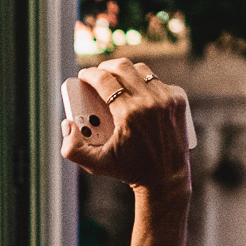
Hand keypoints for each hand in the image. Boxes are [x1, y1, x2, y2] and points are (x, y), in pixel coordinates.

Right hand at [59, 57, 191, 191]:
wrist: (165, 178)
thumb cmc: (129, 170)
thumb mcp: (95, 164)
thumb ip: (72, 148)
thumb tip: (68, 124)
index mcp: (129, 113)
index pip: (104, 79)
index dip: (89, 74)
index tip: (83, 76)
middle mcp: (150, 101)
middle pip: (122, 67)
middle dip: (105, 68)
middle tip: (98, 75)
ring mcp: (166, 98)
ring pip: (140, 70)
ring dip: (125, 72)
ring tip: (116, 82)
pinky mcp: (177, 99)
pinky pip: (157, 81)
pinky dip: (144, 84)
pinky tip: (136, 95)